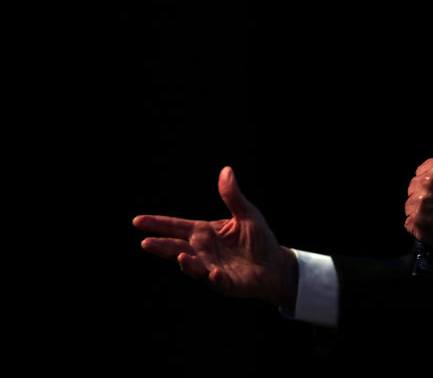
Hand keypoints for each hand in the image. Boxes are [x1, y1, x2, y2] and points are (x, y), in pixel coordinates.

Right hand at [132, 166, 297, 309]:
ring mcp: (212, 268)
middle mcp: (203, 251)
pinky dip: (215, 278)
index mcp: (205, 233)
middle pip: (177, 248)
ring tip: (182, 256)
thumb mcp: (246, 214)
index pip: (177, 227)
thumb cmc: (258, 239)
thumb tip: (226, 170)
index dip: (157, 224)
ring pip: (193, 267)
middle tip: (146, 243)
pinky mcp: (227, 283)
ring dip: (187, 263)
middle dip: (161, 247)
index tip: (137, 221)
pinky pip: (218, 281)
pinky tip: (214, 273)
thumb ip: (232, 196)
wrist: (275, 265)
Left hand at [405, 158, 432, 260]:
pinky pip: (409, 222)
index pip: (421, 171)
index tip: (432, 189)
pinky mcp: (416, 222)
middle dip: (422, 195)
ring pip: (410, 204)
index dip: (427, 180)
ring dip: (419, 210)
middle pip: (413, 187)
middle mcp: (426, 183)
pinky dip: (418, 226)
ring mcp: (419, 203)